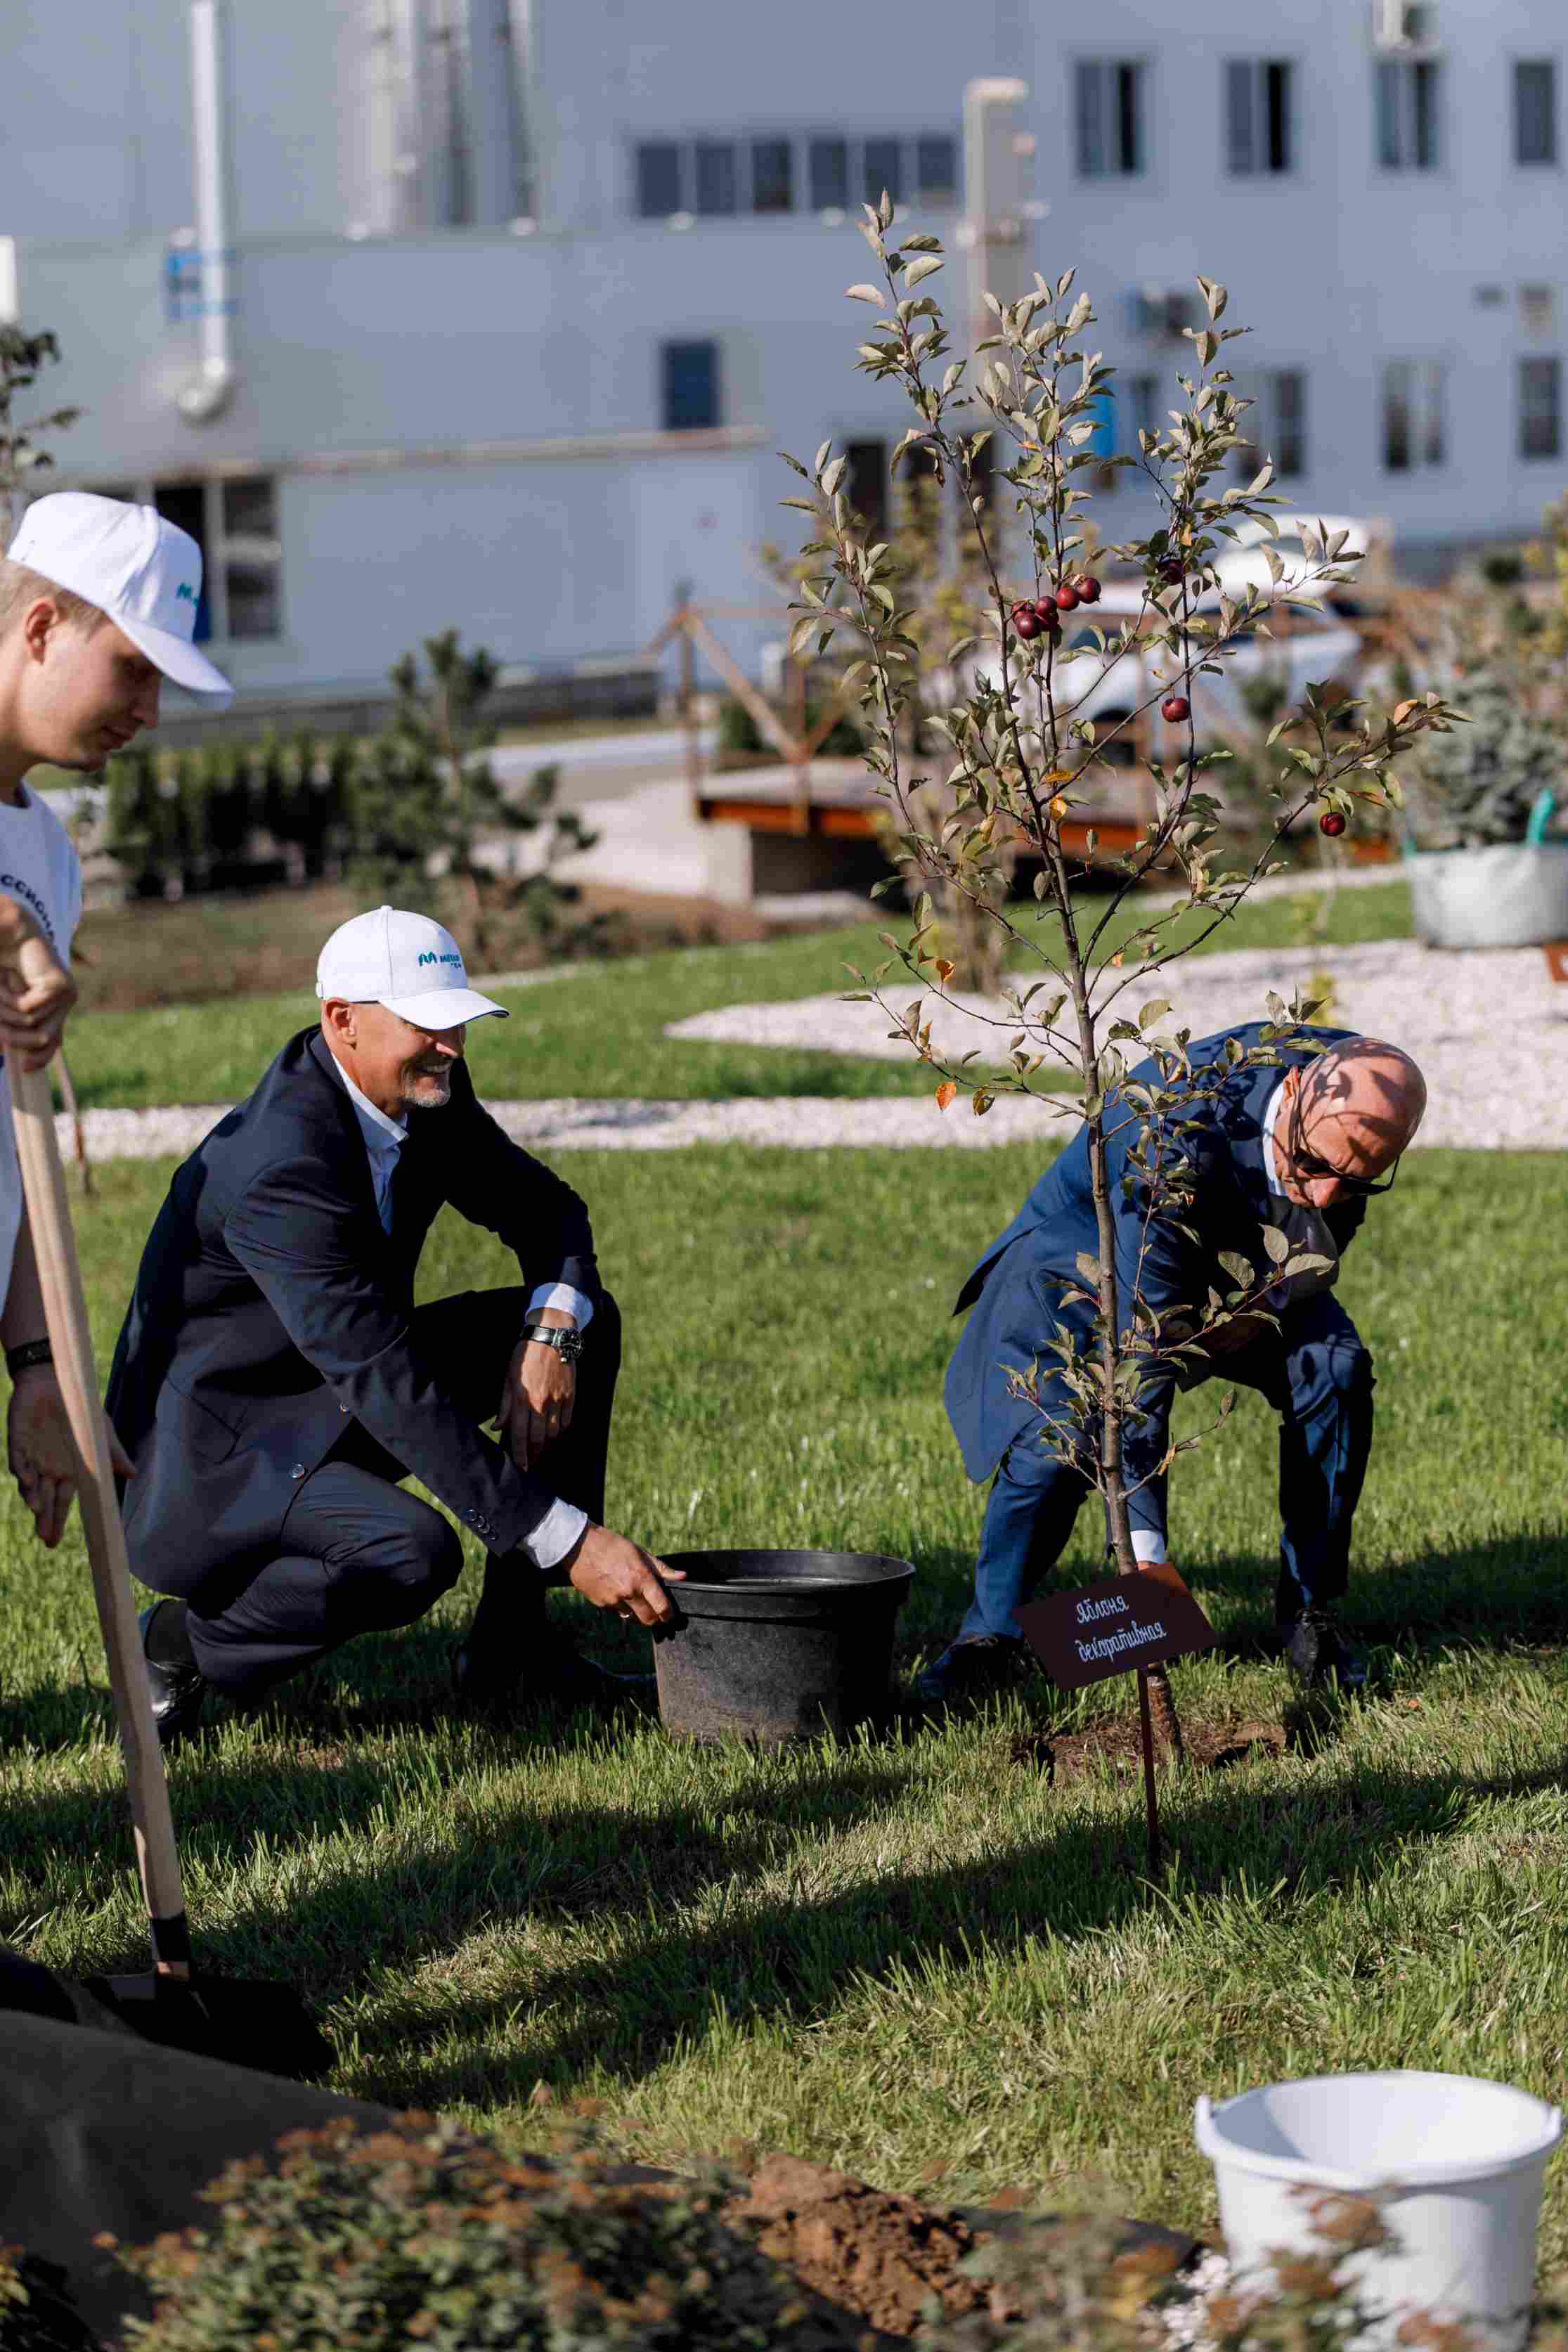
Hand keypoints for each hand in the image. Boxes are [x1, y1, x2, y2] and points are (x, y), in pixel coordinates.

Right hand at [0, 913, 75, 1073]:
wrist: (6, 932)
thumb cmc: (0, 964)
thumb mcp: (3, 1001)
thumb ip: (8, 1023)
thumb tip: (6, 1050)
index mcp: (54, 1006)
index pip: (53, 1042)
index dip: (41, 1058)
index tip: (24, 1070)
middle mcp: (63, 1002)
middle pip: (40, 1039)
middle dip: (12, 1034)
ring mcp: (65, 993)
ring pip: (29, 1024)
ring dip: (4, 1009)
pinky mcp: (59, 986)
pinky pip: (27, 1009)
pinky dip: (8, 998)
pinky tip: (5, 978)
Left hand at [7, 1366, 134, 1547]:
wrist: (55, 1382)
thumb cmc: (79, 1411)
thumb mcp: (100, 1434)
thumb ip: (113, 1454)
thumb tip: (133, 1474)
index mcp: (68, 1472)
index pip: (62, 1502)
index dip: (58, 1521)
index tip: (53, 1542)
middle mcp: (48, 1470)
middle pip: (45, 1501)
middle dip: (45, 1520)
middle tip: (46, 1539)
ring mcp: (32, 1457)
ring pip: (30, 1485)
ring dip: (33, 1497)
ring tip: (38, 1508)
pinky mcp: (18, 1442)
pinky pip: (18, 1461)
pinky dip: (22, 1472)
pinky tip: (27, 1480)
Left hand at [494, 1329, 575, 1472]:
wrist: (551, 1336)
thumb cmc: (525, 1356)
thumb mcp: (509, 1378)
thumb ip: (504, 1405)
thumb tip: (497, 1427)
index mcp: (522, 1399)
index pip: (520, 1435)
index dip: (520, 1454)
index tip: (521, 1467)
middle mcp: (540, 1402)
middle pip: (539, 1439)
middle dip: (534, 1454)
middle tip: (531, 1462)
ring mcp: (557, 1400)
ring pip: (554, 1433)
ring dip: (548, 1445)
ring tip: (542, 1449)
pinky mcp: (570, 1395)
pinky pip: (567, 1421)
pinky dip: (561, 1431)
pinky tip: (555, 1434)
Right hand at [564, 1523, 684, 1628]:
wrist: (580, 1547)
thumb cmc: (612, 1545)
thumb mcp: (640, 1553)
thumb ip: (662, 1569)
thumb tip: (683, 1577)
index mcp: (641, 1578)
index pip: (662, 1607)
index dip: (669, 1615)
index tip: (671, 1614)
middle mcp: (628, 1592)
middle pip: (648, 1619)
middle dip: (656, 1618)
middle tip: (657, 1612)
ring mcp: (613, 1600)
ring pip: (632, 1618)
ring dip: (638, 1613)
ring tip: (637, 1599)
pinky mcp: (601, 1604)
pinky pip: (617, 1611)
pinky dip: (622, 1607)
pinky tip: (619, 1592)